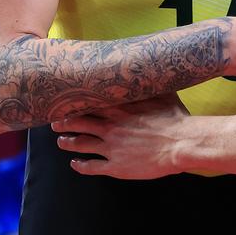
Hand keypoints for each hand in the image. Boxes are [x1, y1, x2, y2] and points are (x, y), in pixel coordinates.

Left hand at [53, 93, 189, 179]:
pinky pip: (92, 167)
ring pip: (81, 144)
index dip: (74, 103)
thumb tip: (146, 68)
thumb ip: (149, 84)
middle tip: (55, 122)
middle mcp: (110, 127)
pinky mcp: (116, 166)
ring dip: (68, 143)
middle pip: (78, 123)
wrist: (181, 143)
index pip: (88, 103)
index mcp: (119, 108)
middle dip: (64, 122)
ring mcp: (111, 148)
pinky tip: (75, 164)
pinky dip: (80, 166)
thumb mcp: (162, 93)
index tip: (64, 100)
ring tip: (61, 141)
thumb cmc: (174, 117)